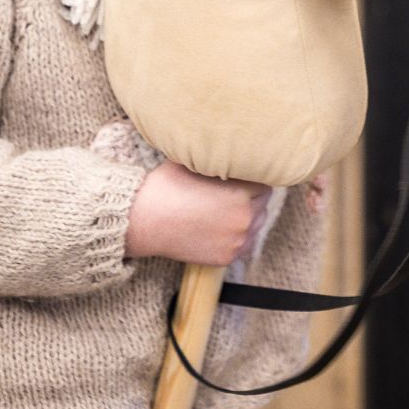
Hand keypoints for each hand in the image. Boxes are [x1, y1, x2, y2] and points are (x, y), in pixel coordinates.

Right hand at [125, 161, 272, 265]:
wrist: (144, 221)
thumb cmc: (168, 186)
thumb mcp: (199, 163)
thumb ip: (224, 161)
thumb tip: (238, 150)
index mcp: (242, 192)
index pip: (264, 181)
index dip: (251, 177)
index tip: (240, 177)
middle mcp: (244, 218)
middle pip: (263, 202)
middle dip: (251, 196)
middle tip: (231, 192)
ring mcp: (236, 240)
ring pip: (257, 223)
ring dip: (248, 215)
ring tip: (225, 209)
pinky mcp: (226, 257)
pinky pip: (245, 243)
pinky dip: (238, 235)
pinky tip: (221, 226)